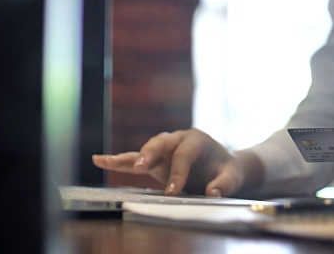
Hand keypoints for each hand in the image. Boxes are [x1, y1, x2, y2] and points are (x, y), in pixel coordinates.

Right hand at [92, 128, 261, 196]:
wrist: (224, 165)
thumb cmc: (228, 169)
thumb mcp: (233, 176)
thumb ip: (225, 184)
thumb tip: (212, 192)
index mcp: (197, 140)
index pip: (184, 154)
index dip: (178, 172)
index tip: (173, 191)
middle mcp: (178, 139)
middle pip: (161, 142)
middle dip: (150, 153)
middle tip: (142, 166)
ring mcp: (166, 149)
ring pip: (146, 149)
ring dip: (130, 156)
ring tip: (107, 161)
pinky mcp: (156, 160)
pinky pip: (136, 159)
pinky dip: (119, 160)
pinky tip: (100, 160)